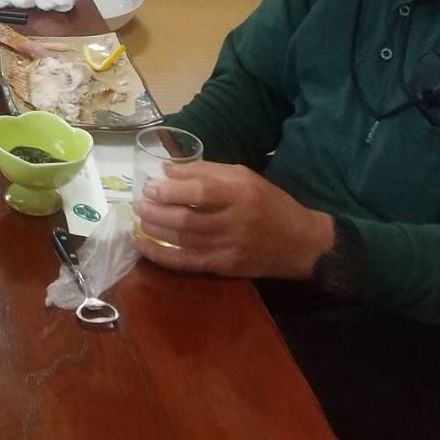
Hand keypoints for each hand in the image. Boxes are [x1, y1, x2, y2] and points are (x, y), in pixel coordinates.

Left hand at [133, 161, 335, 279]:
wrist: (301, 244)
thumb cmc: (270, 203)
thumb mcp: (244, 177)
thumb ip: (205, 172)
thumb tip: (166, 171)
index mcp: (240, 195)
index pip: (200, 194)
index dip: (171, 191)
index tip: (150, 186)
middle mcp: (233, 223)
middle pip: (186, 221)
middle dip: (155, 212)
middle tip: (138, 203)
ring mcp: (227, 249)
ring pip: (182, 242)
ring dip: (154, 230)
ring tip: (139, 218)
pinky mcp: (223, 267)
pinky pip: (185, 264)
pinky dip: (160, 255)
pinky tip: (143, 245)